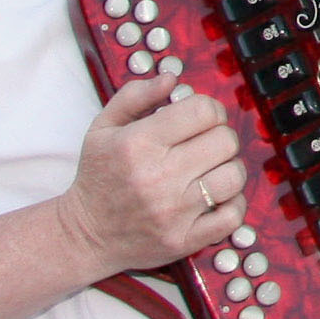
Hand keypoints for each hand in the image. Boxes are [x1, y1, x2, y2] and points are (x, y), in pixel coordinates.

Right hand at [55, 78, 242, 276]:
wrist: (84, 236)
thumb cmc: (98, 178)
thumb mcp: (103, 127)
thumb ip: (136, 96)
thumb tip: (171, 78)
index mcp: (138, 144)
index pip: (204, 111)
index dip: (208, 109)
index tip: (200, 119)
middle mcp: (158, 177)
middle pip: (225, 140)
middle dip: (219, 136)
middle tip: (203, 145)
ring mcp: (173, 212)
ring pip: (234, 175)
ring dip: (228, 169)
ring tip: (209, 171)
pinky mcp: (184, 240)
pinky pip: (233, 216)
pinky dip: (232, 204)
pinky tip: (214, 198)